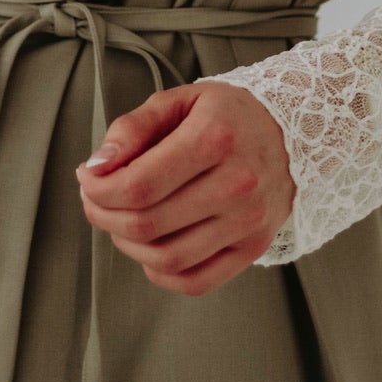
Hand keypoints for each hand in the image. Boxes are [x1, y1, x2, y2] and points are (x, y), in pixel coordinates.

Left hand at [74, 80, 295, 294]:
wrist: (292, 132)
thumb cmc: (229, 116)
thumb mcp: (180, 100)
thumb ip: (132, 128)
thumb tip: (98, 165)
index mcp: (215, 138)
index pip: (139, 184)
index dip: (99, 189)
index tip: (88, 177)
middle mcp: (237, 183)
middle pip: (147, 224)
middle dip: (103, 215)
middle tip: (96, 198)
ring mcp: (248, 221)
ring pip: (166, 258)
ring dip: (127, 245)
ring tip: (120, 220)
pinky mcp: (254, 247)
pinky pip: (195, 281)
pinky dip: (160, 272)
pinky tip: (150, 247)